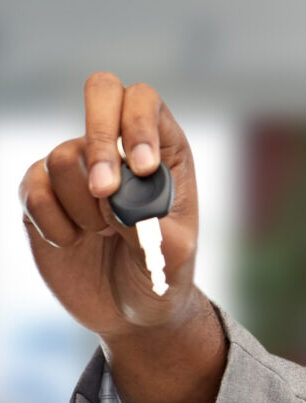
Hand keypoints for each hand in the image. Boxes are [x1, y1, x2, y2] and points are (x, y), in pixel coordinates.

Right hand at [18, 72, 224, 402]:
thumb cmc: (163, 277)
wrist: (131, 312)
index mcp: (163, 151)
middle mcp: (118, 148)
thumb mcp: (173, 259)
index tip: (142, 169)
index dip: (136, 124)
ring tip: (103, 235)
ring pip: (64, 157)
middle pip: (101, 91)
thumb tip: (115, 202)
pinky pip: (34, 188)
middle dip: (97, 140)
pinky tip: (73, 242)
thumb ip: (152, 228)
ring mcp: (78, 168)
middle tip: (106, 193)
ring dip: (84, 206)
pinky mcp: (42, 193)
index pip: (144, 100)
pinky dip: (55, 222)